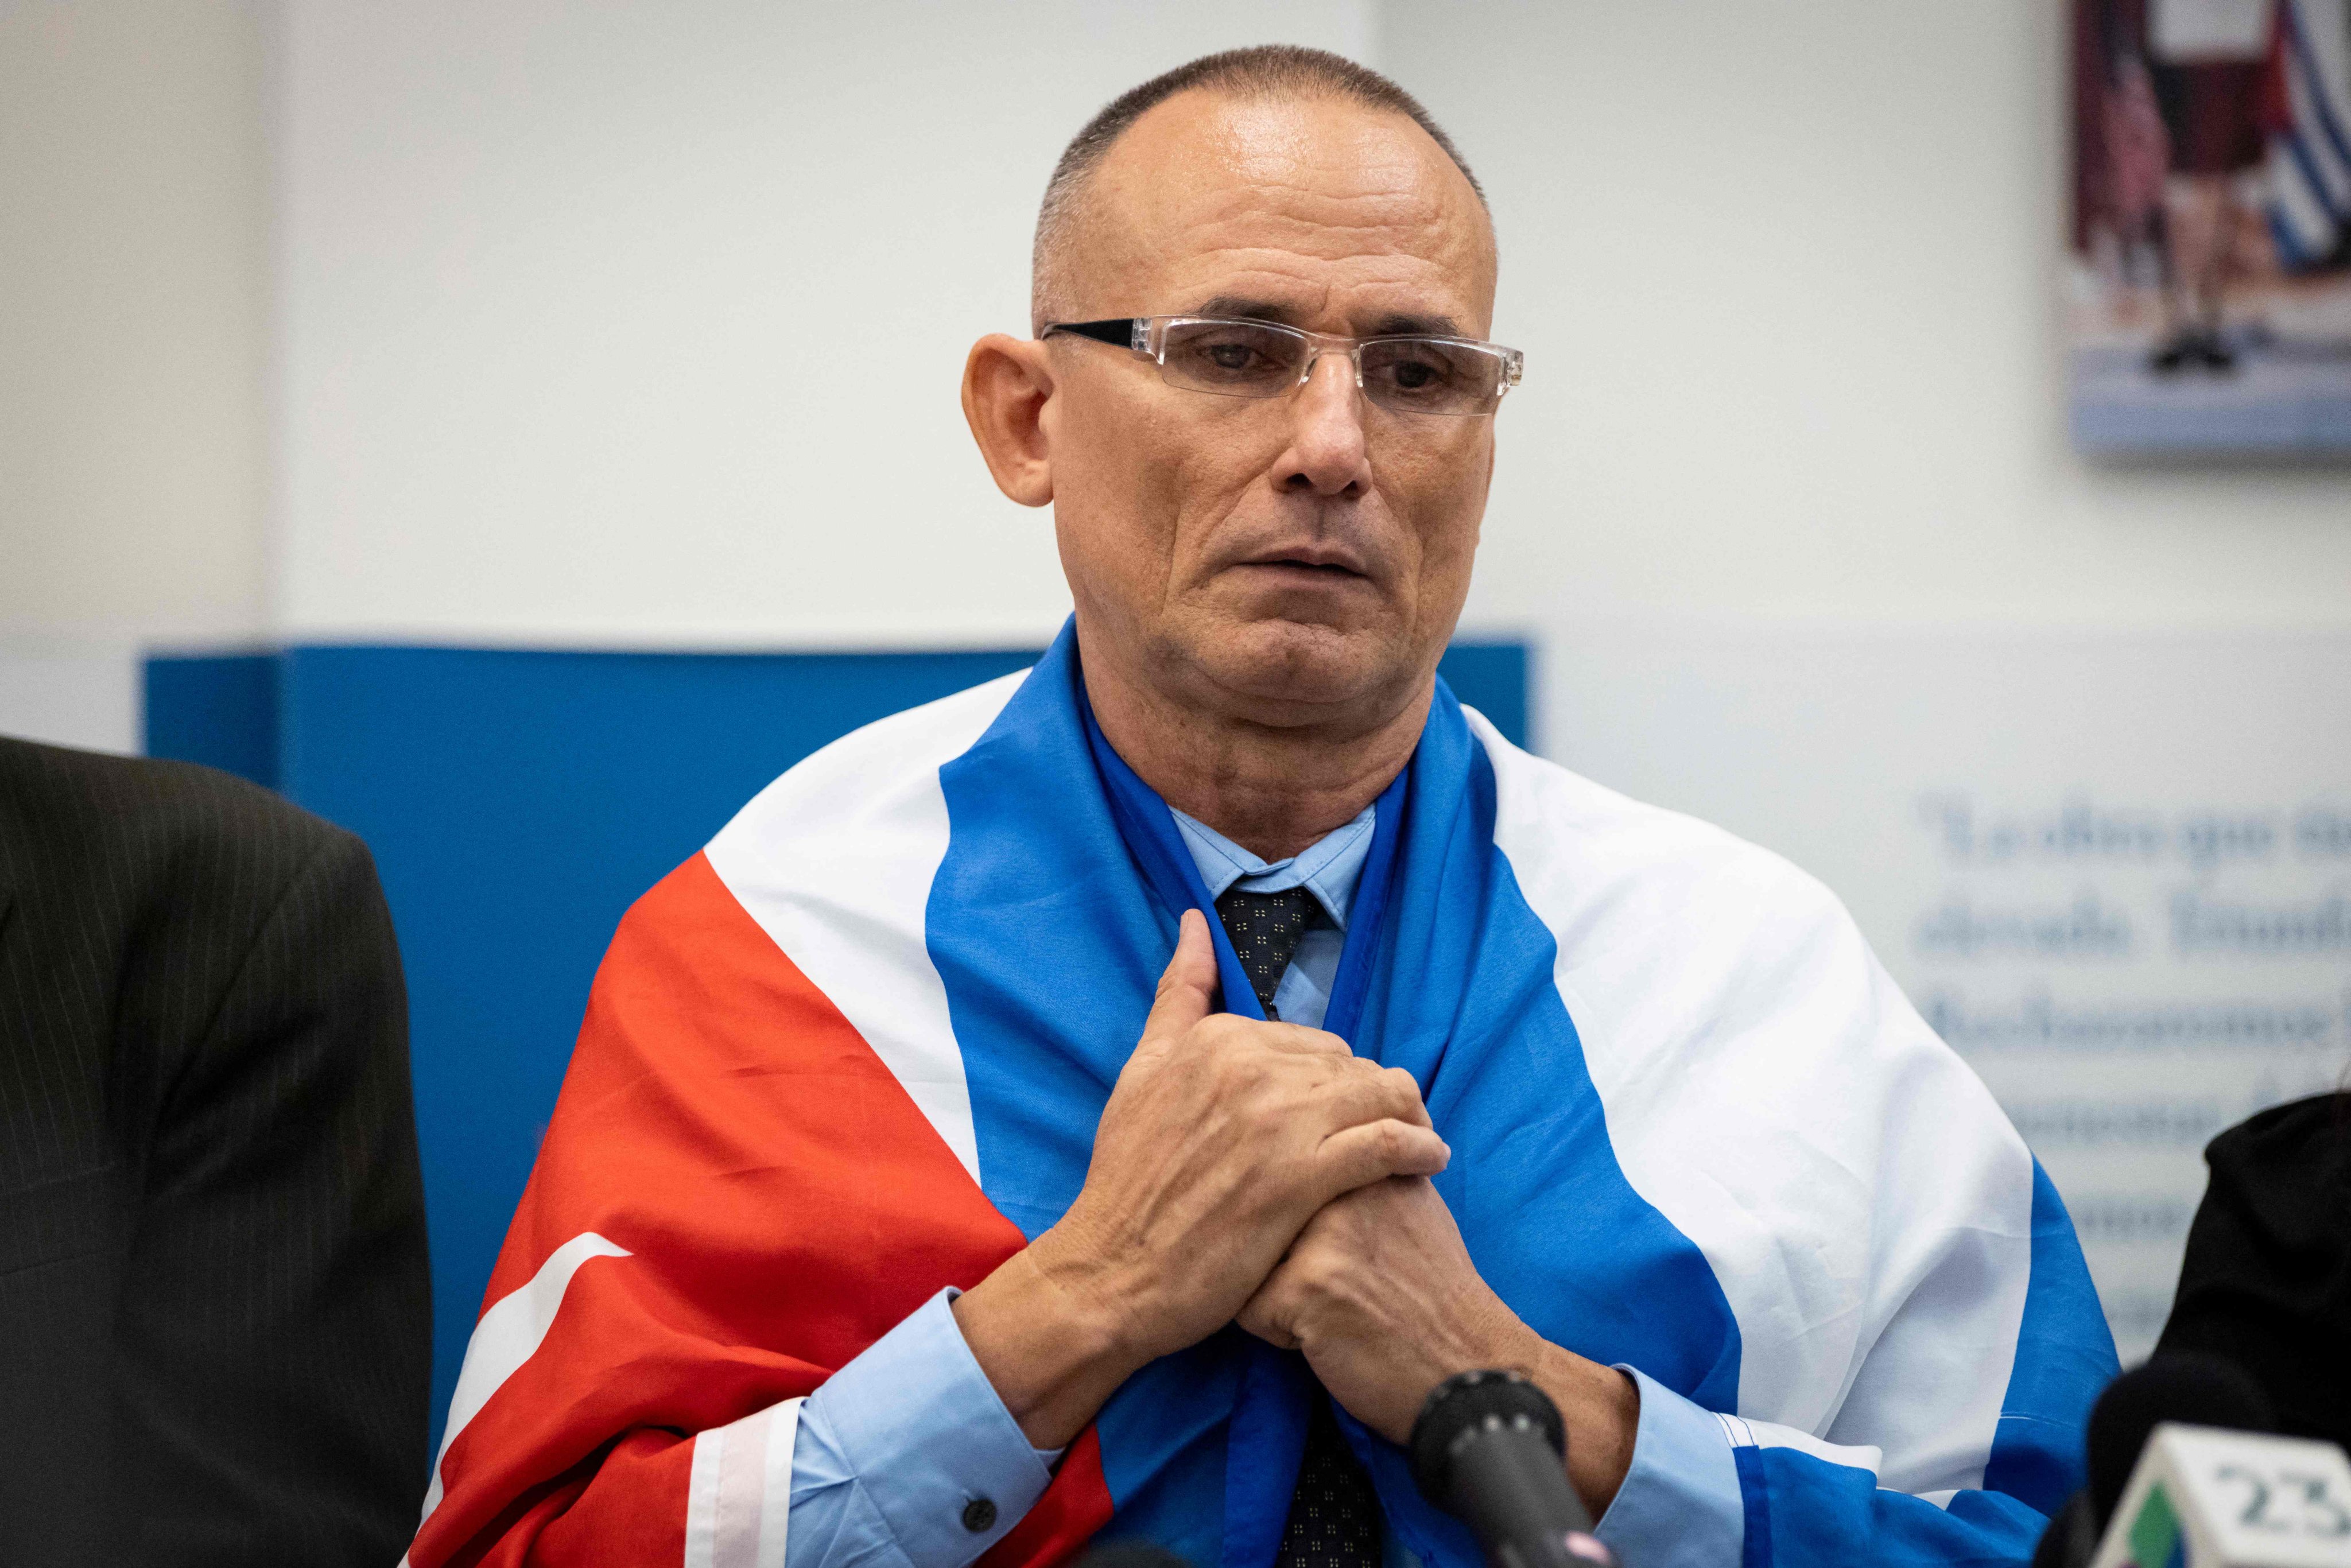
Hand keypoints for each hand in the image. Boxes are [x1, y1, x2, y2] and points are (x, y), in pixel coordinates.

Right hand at [954, 910, 1449, 1446]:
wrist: (1113, 1269)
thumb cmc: (1128, 1178)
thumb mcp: (1142, 1069)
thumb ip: (1177, 993)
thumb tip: (1196, 922)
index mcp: (1217, 1038)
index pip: (1311, 1040)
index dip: (1334, 1076)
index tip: (1342, 1109)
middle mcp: (1250, 1067)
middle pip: (1350, 1065)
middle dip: (1373, 1095)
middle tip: (1388, 1128)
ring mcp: (1278, 1122)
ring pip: (1378, 1094)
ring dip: (1410, 1115)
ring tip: (1422, 1139)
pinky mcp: (1301, 1178)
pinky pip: (1387, 1144)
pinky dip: (1419, 1148)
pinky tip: (1429, 1159)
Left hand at [1237, 1176, 1640, 1515]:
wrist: (1472, 1373)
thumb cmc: (1439, 1300)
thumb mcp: (1415, 1208)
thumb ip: (1368, 1173)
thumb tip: (1318, 1153)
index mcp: (1370, 1161)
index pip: (1286, 1173)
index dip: (1297, 1221)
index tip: (1340, 1255)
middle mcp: (1346, 1185)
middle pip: (1260, 1213)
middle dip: (1281, 1255)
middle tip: (1341, 1289)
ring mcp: (1325, 1234)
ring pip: (1249, 1260)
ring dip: (1276, 1293)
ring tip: (1335, 1311)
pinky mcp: (1307, 1287)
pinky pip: (1248, 1310)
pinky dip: (1279, 1336)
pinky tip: (1331, 1339)